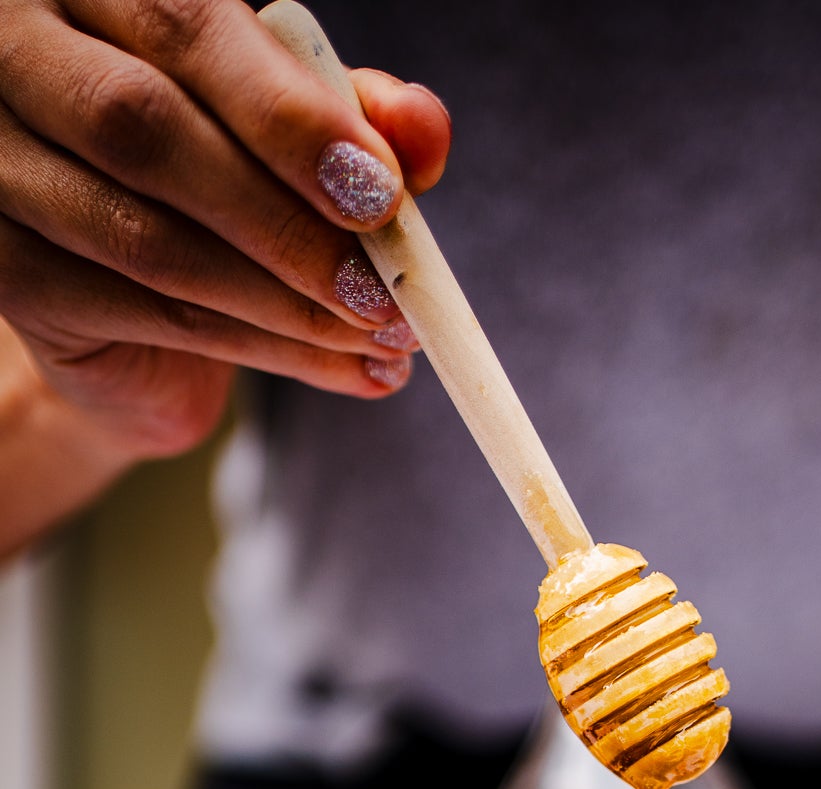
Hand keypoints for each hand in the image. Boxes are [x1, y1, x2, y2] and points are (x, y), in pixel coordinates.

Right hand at [0, 0, 450, 460]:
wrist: (118, 296)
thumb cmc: (210, 174)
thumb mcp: (288, 125)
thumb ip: (353, 113)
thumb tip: (422, 129)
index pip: (184, 25)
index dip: (288, 114)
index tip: (379, 191)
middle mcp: (16, 53)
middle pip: (145, 128)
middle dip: (284, 220)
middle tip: (381, 287)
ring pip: (147, 238)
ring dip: (284, 301)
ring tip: (379, 337)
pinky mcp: (5, 273)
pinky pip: (146, 316)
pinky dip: (264, 350)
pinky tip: (341, 366)